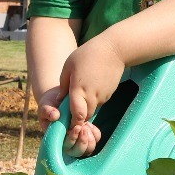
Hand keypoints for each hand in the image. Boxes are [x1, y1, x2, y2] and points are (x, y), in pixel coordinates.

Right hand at [36, 86, 100, 157]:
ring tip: (87, 125)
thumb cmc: (50, 105)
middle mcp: (67, 143)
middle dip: (83, 142)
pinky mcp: (86, 136)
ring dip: (90, 139)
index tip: (77, 127)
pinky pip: (95, 140)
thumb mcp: (45, 106)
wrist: (58, 100)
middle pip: (78, 152)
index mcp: (56, 139)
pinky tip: (90, 124)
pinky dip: (95, 134)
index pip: (65, 147)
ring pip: (88, 150)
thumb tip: (55, 116)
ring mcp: (77, 140)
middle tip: (84, 128)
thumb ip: (47, 111)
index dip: (72, 139)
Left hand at [60, 37, 125, 156]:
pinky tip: (90, 88)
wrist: (115, 50)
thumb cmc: (88, 54)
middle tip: (69, 114)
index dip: (72, 123)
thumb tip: (60, 100)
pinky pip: (98, 102)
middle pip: (84, 116)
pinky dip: (92, 100)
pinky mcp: (109, 94)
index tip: (66, 124)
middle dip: (77, 118)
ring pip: (91, 110)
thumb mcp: (69, 66)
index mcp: (79, 90)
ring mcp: (102, 96)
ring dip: (85, 108)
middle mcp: (92, 96)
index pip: (76, 115)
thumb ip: (63, 84)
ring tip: (79, 96)